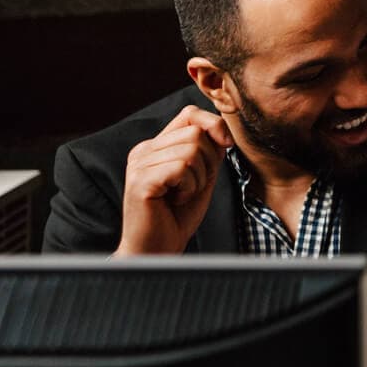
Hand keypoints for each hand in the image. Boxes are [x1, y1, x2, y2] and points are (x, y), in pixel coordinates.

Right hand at [115, 105, 231, 256]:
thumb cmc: (177, 217)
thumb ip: (208, 153)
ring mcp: (139, 164)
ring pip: (191, 150)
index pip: (189, 115)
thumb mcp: (200, 178)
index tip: (226, 145)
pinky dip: (189, 187)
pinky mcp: (141, 181)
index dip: (213, 125)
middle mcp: (143, 150)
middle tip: (193, 187)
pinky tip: (176, 201)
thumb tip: (224, 130)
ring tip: (183, 195)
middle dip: (208, 162)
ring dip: (198, 178)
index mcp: (155, 147)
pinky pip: (181, 167)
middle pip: (195, 132)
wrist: (157, 251)